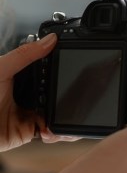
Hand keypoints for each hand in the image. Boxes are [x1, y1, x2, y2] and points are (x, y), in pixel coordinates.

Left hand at [0, 34, 77, 150]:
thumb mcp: (2, 69)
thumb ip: (25, 54)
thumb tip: (49, 40)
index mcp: (15, 77)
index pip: (41, 69)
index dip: (56, 68)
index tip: (69, 66)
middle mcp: (21, 95)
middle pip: (51, 92)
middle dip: (64, 94)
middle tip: (73, 92)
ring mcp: (26, 113)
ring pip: (54, 113)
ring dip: (63, 115)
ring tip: (69, 114)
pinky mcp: (28, 130)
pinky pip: (49, 131)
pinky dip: (57, 132)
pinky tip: (56, 129)